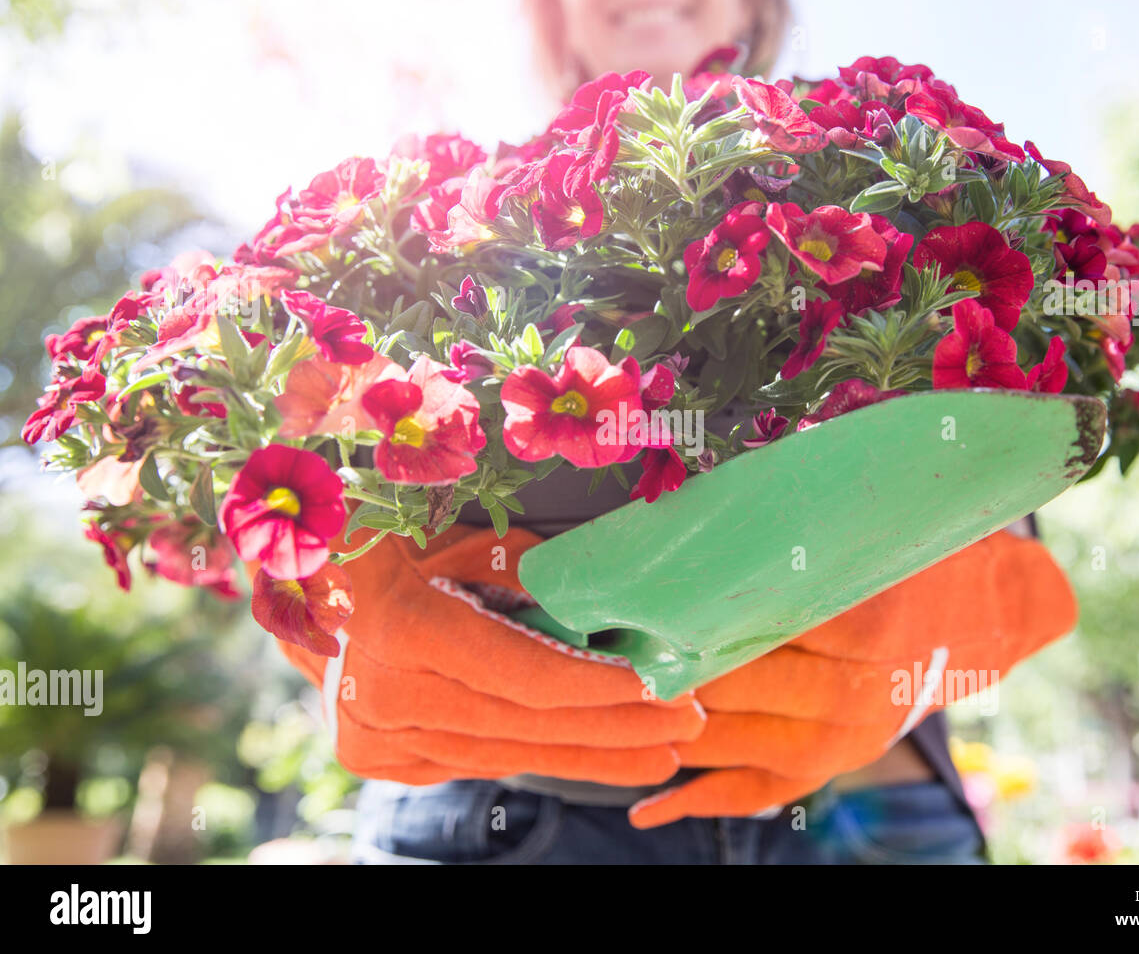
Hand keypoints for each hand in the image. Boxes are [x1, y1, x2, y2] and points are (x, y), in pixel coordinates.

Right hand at [275, 525, 704, 788]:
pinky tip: (592, 753)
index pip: (526, 676)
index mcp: (403, 627)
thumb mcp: (456, 533)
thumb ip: (525, 570)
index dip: (601, 687)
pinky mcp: (379, 757)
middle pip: (527, 723)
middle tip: (685, 725)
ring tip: (657, 753)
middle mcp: (383, 695)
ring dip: (588, 753)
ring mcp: (376, 736)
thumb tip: (600, 601)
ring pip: (506, 753)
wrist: (300, 579)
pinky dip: (535, 754)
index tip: (662, 687)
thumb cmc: (387, 532)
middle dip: (616, 727)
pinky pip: (475, 761)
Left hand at [627, 530, 1076, 826]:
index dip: (676, 617)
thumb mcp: (873, 530)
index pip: (747, 629)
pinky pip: (757, 794)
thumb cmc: (923, 553)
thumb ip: (798, 535)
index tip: (619, 601)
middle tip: (594, 646)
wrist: (991, 612)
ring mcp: (845, 741)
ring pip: (731, 742)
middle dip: (656, 668)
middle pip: (727, 687)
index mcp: (864, 628)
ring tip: (601, 705)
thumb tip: (699, 521)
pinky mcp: (837, 766)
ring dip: (663, 727)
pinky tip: (645, 803)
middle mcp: (855, 696)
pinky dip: (699, 800)